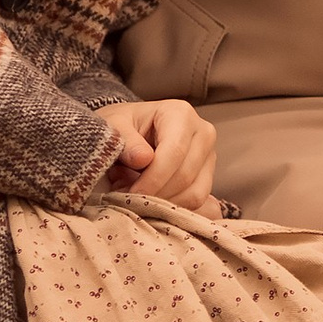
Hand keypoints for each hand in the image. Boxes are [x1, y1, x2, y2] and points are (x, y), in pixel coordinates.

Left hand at [99, 95, 219, 208]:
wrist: (131, 132)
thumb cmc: (123, 126)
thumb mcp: (114, 125)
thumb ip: (125, 140)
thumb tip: (143, 159)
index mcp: (180, 113)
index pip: (174, 151)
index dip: (153, 178)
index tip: (132, 194)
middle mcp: (202, 132)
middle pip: (185, 175)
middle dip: (156, 194)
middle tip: (129, 198)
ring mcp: (209, 156)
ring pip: (194, 193)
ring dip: (164, 204)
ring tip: (138, 196)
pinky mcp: (207, 177)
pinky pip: (197, 203)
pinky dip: (172, 208)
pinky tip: (151, 200)